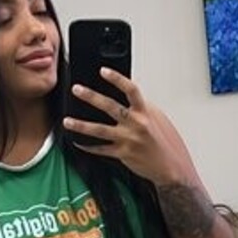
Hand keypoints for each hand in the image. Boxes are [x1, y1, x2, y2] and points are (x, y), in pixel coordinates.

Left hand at [65, 71, 192, 186]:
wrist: (170, 167)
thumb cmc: (165, 143)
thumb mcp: (158, 119)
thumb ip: (142, 107)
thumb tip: (127, 96)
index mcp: (145, 113)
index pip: (131, 90)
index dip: (117, 79)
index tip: (103, 71)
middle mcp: (136, 124)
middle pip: (110, 107)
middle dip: (91, 96)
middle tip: (77, 89)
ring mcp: (128, 139)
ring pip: (99, 130)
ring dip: (81, 125)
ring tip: (67, 121)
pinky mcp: (122, 154)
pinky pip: (101, 149)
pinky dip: (88, 146)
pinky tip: (78, 142)